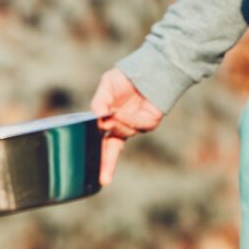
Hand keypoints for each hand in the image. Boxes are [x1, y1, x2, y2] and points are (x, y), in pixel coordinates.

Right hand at [89, 68, 163, 184]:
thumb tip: (98, 119)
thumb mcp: (106, 86)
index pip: (104, 144)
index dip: (102, 161)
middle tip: (104, 179)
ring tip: (116, 110)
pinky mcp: (150, 122)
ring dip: (116, 123)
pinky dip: (129, 120)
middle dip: (107, 164)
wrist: (151, 68)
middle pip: (112, 150)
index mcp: (112, 122)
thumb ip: (98, 102)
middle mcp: (124, 127)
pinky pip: (135, 127)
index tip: (100, 179)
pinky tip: (127, 110)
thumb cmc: (127, 77)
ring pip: (121, 132)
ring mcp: (136, 126)